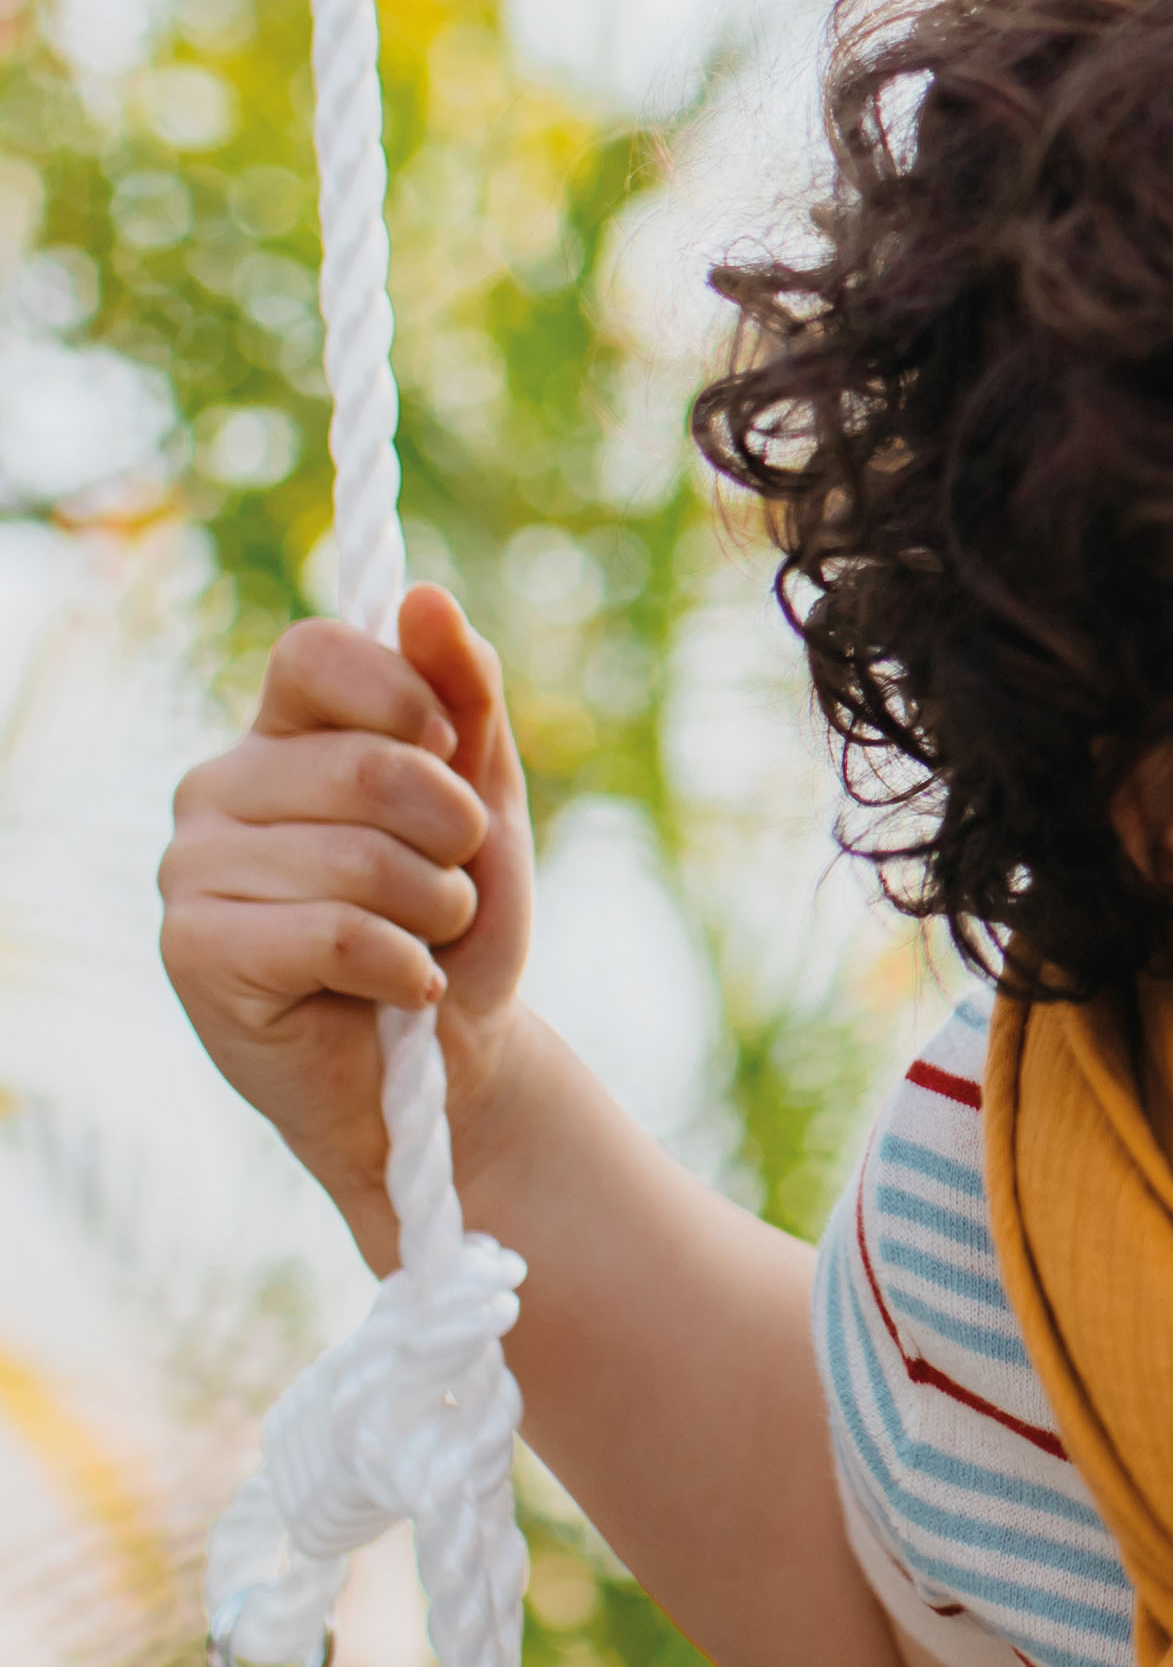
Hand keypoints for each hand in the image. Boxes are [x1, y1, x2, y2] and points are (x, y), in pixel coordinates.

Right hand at [159, 585, 540, 1267]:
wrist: (450, 1067)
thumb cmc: (456, 924)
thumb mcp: (484, 800)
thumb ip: (466, 696)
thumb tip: (424, 598)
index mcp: (281, 733)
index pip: (316, 650)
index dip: (406, 695)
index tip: (455, 754)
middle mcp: (219, 786)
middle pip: (364, 762)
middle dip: (452, 833)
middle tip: (454, 886)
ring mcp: (193, 868)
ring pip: (356, 857)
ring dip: (434, 910)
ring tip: (426, 942)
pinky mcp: (195, 952)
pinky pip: (330, 932)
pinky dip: (403, 966)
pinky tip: (404, 990)